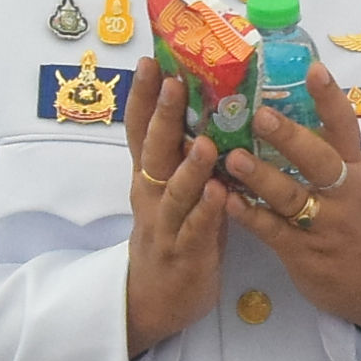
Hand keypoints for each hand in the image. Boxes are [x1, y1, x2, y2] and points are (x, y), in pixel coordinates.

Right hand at [122, 60, 230, 355]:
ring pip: (174, 191)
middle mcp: (151, 195)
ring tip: (203, 141)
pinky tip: (219, 193)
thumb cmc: (175, 234)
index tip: (150, 60)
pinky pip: (196, 229)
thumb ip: (188, 155)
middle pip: (153, 150)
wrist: (153, 300)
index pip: (141, 129)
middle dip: (163, 115)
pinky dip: (206, 211)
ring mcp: (165, 224)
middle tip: (173, 80)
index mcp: (150, 176)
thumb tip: (210, 107)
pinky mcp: (184, 253)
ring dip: (188, 165)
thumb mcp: (176, 190)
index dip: (144, 96)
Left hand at [222, 86, 360, 339]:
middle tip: (259, 115)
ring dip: (261, 176)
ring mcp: (324, 225)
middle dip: (290, 138)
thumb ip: (320, 151)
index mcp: (355, 170)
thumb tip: (278, 103)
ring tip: (233, 158)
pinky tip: (226, 200)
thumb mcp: (347, 185)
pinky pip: (273, 231)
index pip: (347, 128)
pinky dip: (249, 215)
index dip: (331, 99)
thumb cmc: (348, 222)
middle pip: (320, 161)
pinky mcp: (303, 253)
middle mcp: (344, 194)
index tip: (314, 69)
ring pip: (292, 197)